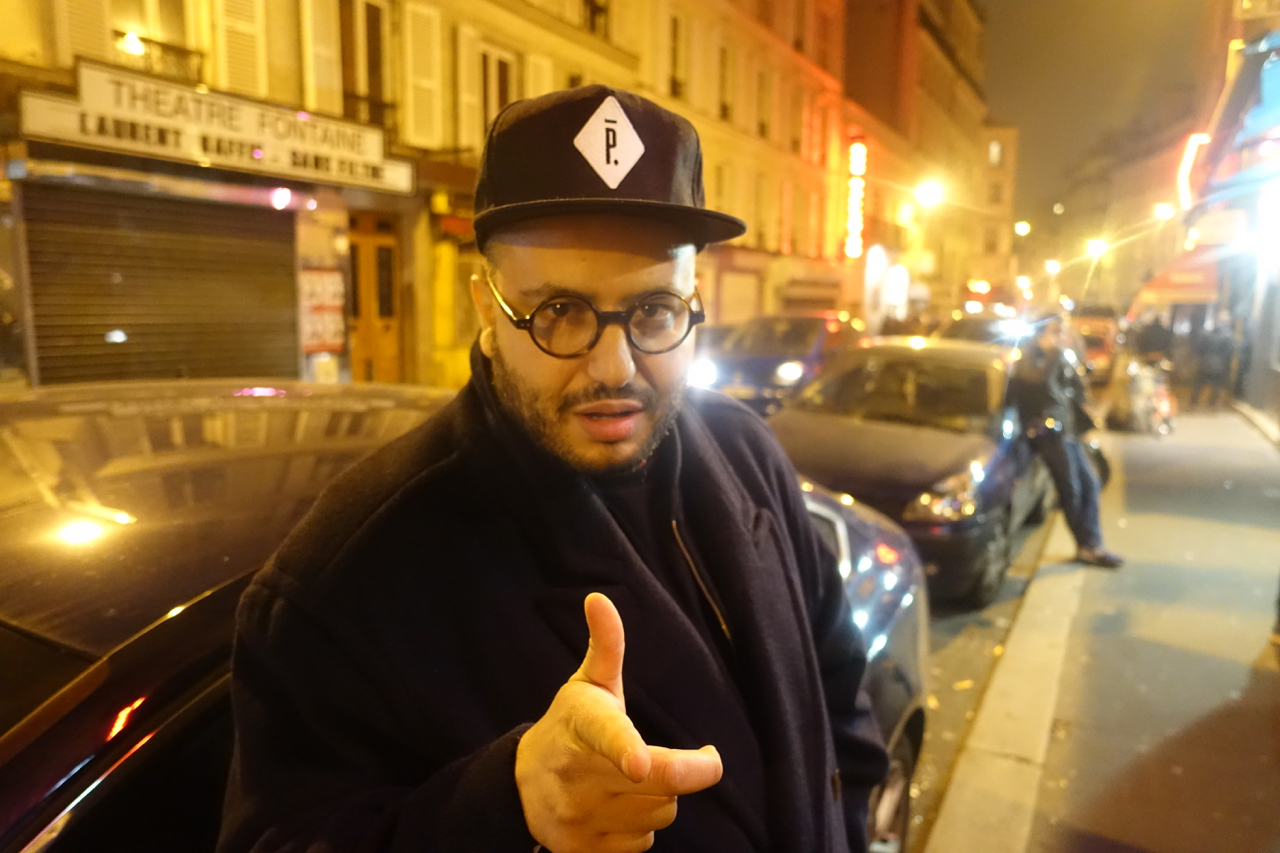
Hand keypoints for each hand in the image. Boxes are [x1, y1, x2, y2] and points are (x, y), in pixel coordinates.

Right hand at [515, 593, 722, 852]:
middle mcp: (574, 775)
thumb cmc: (570, 728)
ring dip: (661, 800)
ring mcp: (577, 820)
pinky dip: (641, 829)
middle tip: (705, 761)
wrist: (521, 787)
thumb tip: (599, 599)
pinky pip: (642, 846)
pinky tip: (620, 811)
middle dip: (688, 772)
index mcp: (580, 725)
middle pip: (659, 783)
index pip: (607, 735)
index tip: (639, 762)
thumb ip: (606, 646)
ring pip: (658, 815)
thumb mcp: (587, 686)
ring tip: (634, 783)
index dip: (626, 749)